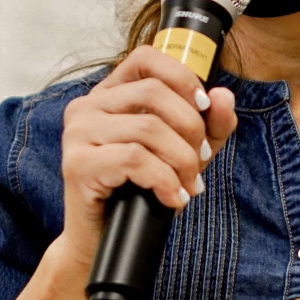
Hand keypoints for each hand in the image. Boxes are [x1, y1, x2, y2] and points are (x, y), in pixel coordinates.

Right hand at [56, 46, 237, 267]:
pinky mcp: (77, 164)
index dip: (181, 78)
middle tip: (201, 162)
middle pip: (153, 93)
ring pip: (148, 128)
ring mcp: (77, 133)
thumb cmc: (140, 192)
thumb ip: (209, 124)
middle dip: (190, 129)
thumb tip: (223, 96)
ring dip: (182, 161)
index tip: (203, 109)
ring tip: (189, 185)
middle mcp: (87, 106)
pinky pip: (134, 159)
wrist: (102, 242)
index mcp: (109, 94)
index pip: (145, 58)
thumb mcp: (184, 152)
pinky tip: (173, 198)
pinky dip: (164, 180)